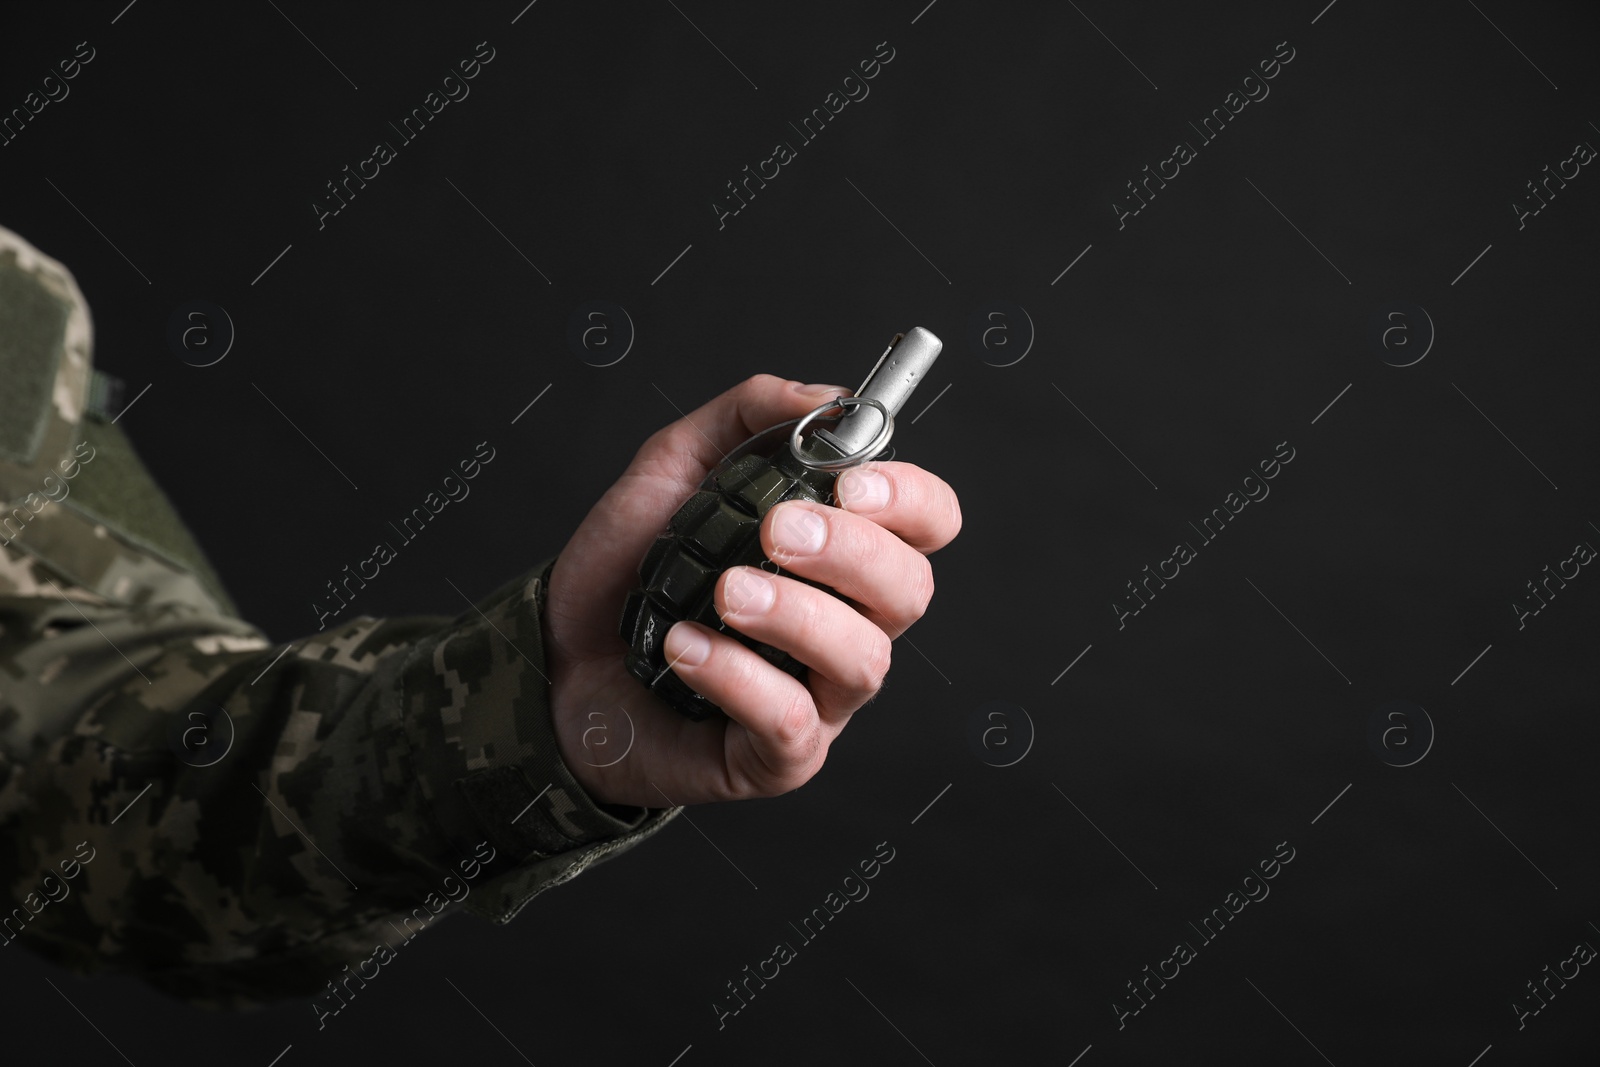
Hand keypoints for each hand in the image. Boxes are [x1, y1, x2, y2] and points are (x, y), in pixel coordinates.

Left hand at [542, 374, 960, 808]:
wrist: (552, 660)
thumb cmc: (627, 572)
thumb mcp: (675, 466)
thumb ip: (749, 415)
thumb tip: (830, 396)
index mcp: (841, 554)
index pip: (928, 522)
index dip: (911, 498)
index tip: (849, 480)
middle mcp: (846, 624)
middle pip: (910, 589)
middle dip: (851, 552)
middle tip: (776, 532)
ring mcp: (819, 696)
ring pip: (863, 660)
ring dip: (796, 614)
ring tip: (723, 592)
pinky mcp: (776, 757)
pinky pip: (791, 723)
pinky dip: (739, 676)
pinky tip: (684, 647)